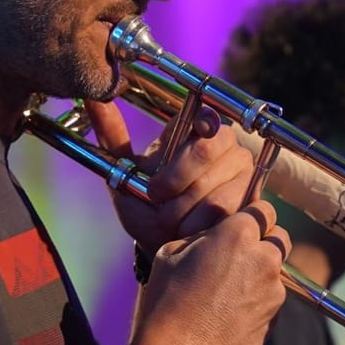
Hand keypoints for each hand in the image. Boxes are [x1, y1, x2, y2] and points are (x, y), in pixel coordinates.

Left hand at [85, 100, 253, 252]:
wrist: (167, 245)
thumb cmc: (147, 207)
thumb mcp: (124, 173)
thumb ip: (111, 136)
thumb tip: (92, 98)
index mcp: (196, 129)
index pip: (206, 115)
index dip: (200, 123)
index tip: (191, 134)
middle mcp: (225, 145)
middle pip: (206, 149)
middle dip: (174, 178)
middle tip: (156, 196)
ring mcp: (242, 173)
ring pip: (213, 186)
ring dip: (181, 210)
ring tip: (169, 220)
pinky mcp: (252, 201)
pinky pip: (222, 211)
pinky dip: (196, 225)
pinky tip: (188, 230)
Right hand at [134, 199, 289, 344]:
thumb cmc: (167, 303)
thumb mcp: (171, 253)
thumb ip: (202, 237)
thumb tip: (214, 237)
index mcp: (238, 234)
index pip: (263, 210)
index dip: (252, 217)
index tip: (240, 227)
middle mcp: (264, 258)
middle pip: (279, 237)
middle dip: (264, 242)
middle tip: (237, 256)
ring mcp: (274, 291)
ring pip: (276, 271)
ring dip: (260, 274)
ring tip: (227, 291)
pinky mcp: (275, 318)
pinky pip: (271, 300)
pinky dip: (257, 302)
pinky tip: (230, 314)